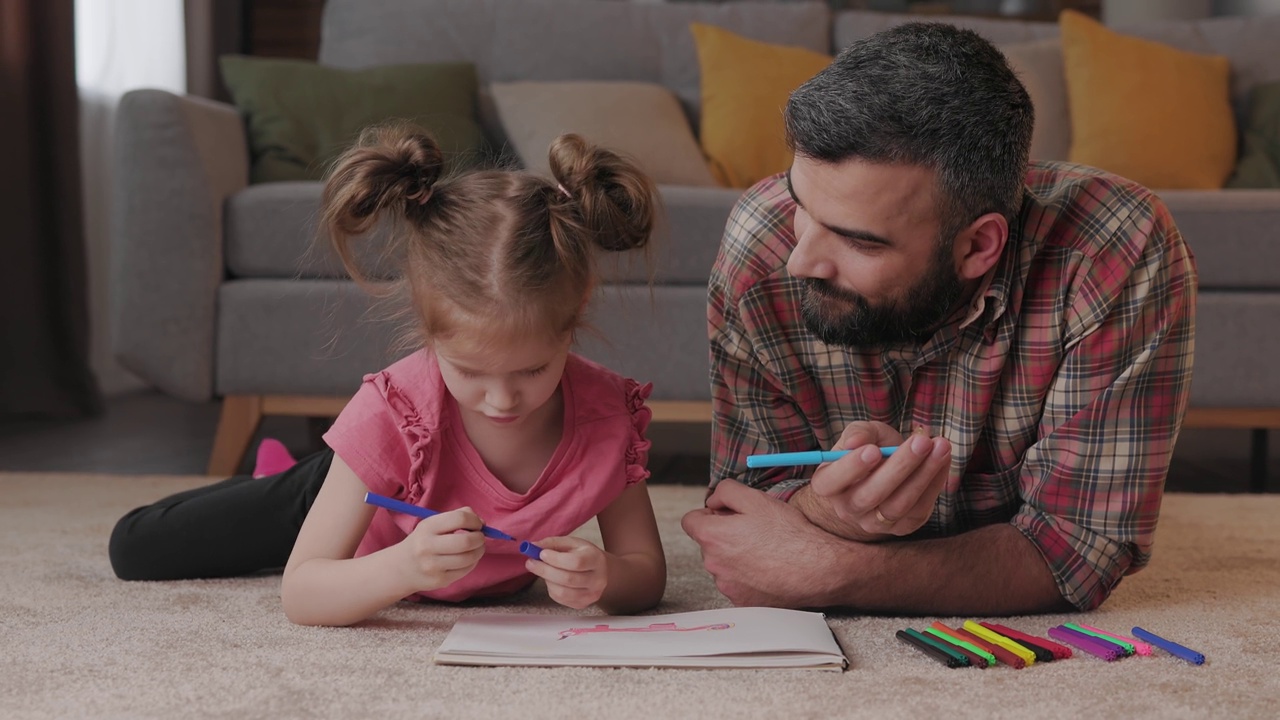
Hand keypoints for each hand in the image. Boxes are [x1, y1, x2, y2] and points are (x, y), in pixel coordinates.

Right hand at [396, 507, 485, 591]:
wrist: (401, 568)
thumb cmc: (423, 541)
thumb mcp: (433, 524)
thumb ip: (457, 517)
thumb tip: (482, 523)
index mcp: (427, 527)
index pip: (460, 519)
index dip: (475, 521)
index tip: (477, 524)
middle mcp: (428, 546)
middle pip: (466, 541)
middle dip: (480, 538)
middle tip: (480, 537)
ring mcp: (433, 566)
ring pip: (468, 558)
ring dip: (479, 551)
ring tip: (477, 547)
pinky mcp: (439, 580)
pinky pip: (465, 570)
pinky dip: (473, 562)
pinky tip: (468, 558)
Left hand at [525, 536, 609, 609]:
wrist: (601, 571)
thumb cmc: (583, 554)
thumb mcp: (571, 543)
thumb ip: (552, 543)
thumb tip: (533, 546)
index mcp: (596, 559)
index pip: (576, 562)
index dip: (556, 559)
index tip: (541, 554)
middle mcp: (598, 580)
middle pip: (568, 579)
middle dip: (545, 570)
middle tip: (531, 562)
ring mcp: (591, 595)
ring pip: (562, 592)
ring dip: (547, 580)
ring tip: (543, 571)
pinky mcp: (582, 605)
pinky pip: (560, 599)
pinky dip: (551, 589)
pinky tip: (552, 580)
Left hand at [681, 480, 853, 606]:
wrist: (817, 569)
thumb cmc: (789, 533)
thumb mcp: (756, 498)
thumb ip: (725, 492)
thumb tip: (712, 501)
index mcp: (712, 536)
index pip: (690, 521)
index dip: (708, 514)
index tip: (726, 515)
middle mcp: (713, 564)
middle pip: (708, 543)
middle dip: (724, 534)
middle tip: (753, 530)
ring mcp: (727, 585)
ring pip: (722, 564)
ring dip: (735, 556)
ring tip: (764, 550)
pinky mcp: (741, 601)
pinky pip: (736, 583)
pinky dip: (746, 575)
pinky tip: (768, 567)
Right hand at [799, 421, 950, 539]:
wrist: (884, 472)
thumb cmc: (868, 449)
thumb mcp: (861, 434)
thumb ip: (858, 433)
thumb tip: (855, 443)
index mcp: (828, 485)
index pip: (831, 482)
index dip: (850, 468)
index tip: (872, 450)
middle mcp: (847, 509)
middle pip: (871, 495)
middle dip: (899, 467)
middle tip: (921, 442)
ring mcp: (874, 523)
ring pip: (899, 504)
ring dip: (923, 474)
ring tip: (940, 447)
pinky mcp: (902, 527)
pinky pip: (919, 509)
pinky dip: (934, 483)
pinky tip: (942, 459)